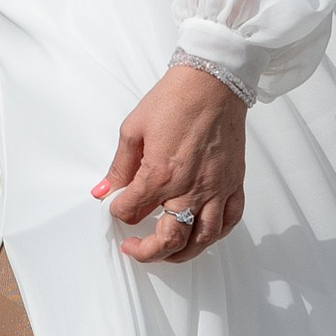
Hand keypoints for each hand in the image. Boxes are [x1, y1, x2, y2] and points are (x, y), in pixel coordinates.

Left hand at [95, 61, 247, 263]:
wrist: (213, 82)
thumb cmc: (174, 100)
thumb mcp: (133, 129)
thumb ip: (119, 167)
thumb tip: (102, 191)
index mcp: (161, 174)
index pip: (131, 210)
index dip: (118, 211)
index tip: (116, 205)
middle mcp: (190, 188)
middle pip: (169, 239)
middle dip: (147, 250)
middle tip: (134, 247)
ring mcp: (216, 188)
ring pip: (203, 239)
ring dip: (182, 253)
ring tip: (167, 252)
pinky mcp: (234, 182)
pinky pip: (231, 220)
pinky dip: (216, 234)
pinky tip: (202, 234)